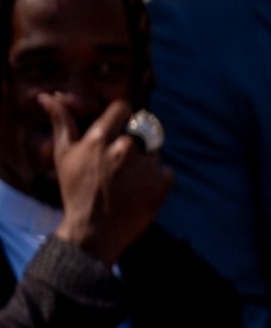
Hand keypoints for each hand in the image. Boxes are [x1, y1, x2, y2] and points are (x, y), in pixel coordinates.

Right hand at [47, 97, 169, 266]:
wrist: (94, 231)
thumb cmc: (76, 191)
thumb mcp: (64, 155)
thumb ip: (61, 121)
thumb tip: (48, 96)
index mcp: (101, 138)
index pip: (123, 108)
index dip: (121, 118)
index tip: (117, 130)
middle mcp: (125, 148)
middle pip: (141, 130)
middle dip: (133, 144)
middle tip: (119, 167)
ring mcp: (146, 165)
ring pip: (154, 150)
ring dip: (144, 162)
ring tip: (127, 182)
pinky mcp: (163, 181)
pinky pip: (165, 171)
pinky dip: (156, 180)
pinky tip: (139, 192)